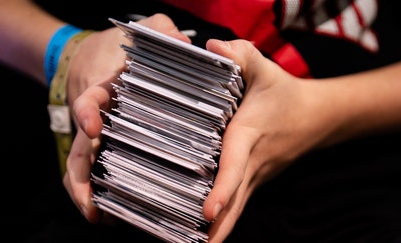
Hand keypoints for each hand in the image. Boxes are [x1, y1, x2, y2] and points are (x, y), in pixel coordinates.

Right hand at [62, 13, 190, 222]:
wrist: (97, 55)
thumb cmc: (123, 47)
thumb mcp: (146, 30)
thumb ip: (161, 30)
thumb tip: (180, 42)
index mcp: (104, 89)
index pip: (89, 100)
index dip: (88, 114)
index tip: (92, 128)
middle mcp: (97, 116)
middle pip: (80, 150)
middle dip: (81, 179)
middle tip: (91, 207)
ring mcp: (98, 134)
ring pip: (83, 166)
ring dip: (87, 193)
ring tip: (99, 218)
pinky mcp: (106, 145)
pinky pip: (97, 169)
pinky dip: (99, 190)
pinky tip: (111, 210)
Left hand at [202, 39, 334, 241]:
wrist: (316, 117)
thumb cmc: (285, 94)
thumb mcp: (265, 70)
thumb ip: (241, 55)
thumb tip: (212, 48)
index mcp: (250, 136)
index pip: (234, 165)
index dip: (223, 189)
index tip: (208, 212)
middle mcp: (253, 163)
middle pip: (236, 202)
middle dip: (219, 229)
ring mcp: (256, 176)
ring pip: (238, 208)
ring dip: (221, 231)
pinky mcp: (256, 179)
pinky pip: (240, 203)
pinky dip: (226, 220)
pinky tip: (206, 232)